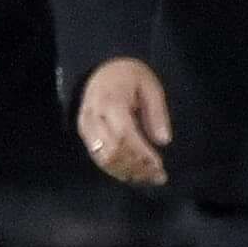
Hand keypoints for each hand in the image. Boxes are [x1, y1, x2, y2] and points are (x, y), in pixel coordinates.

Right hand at [74, 56, 171, 186]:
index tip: (159, 165)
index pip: (124, 135)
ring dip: (127, 172)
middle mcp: (94, 117)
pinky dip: (116, 169)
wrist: (101, 68)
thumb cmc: (129, 76)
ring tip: (147, 178)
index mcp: (111, 102)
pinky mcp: (84, 134)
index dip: (142, 154)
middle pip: (112, 151)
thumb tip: (163, 141)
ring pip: (104, 158)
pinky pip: (98, 158)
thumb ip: (157, 113)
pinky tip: (132, 173)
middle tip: (157, 177)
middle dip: (136, 168)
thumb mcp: (150, 86)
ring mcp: (86, 127)